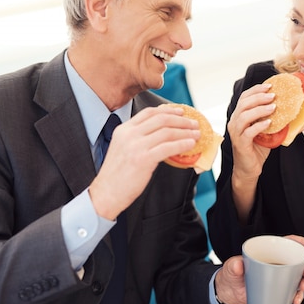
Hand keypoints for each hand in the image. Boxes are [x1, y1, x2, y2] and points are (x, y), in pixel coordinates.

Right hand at [89, 105, 199, 219]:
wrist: (106, 193)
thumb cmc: (117, 175)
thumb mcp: (123, 149)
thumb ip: (138, 139)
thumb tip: (162, 135)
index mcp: (124, 130)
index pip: (149, 112)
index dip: (168, 110)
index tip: (181, 112)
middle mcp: (129, 134)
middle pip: (161, 119)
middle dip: (181, 120)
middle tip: (194, 123)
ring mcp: (136, 146)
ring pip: (167, 132)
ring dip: (185, 132)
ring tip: (196, 134)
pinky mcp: (143, 159)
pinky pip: (168, 147)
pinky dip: (182, 144)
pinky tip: (190, 145)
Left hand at [213, 235, 303, 303]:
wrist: (229, 292)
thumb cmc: (230, 275)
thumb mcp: (230, 269)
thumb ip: (233, 266)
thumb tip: (237, 264)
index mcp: (266, 251)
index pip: (287, 242)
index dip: (301, 243)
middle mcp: (275, 261)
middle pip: (297, 260)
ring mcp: (278, 274)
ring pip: (297, 275)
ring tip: (301, 290)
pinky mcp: (277, 287)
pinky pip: (292, 289)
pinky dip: (296, 294)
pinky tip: (295, 299)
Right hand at [227, 83, 275, 181]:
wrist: (249, 169)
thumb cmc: (256, 148)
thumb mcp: (265, 130)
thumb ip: (271, 118)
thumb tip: (288, 108)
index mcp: (239, 116)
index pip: (244, 98)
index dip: (256, 90)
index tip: (269, 86)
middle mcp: (234, 123)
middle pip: (243, 104)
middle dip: (259, 97)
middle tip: (273, 95)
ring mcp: (236, 133)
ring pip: (244, 116)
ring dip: (259, 110)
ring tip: (273, 107)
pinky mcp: (240, 144)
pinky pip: (248, 132)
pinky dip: (259, 126)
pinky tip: (269, 123)